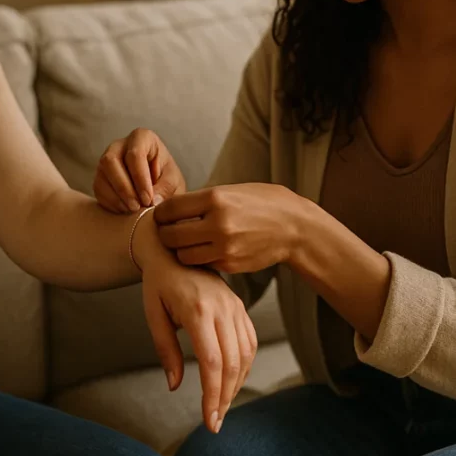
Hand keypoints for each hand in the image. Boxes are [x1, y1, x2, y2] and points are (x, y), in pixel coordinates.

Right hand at [94, 128, 186, 212]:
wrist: (156, 186)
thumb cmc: (166, 177)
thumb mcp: (173, 180)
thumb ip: (166, 188)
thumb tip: (153, 201)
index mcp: (142, 138)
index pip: (135, 154)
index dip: (140, 178)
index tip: (149, 199)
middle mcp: (119, 145)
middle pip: (111, 161)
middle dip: (124, 188)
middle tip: (137, 207)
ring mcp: (106, 160)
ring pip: (102, 176)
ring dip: (116, 197)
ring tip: (133, 211)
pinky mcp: (100, 176)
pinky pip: (98, 189)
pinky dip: (111, 203)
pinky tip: (125, 210)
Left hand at [136, 222, 256, 433]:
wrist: (174, 248)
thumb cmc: (159, 281)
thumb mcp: (153, 313)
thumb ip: (166, 350)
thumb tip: (176, 385)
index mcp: (197, 310)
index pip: (212, 362)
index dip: (213, 395)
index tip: (209, 420)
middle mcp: (222, 308)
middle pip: (232, 362)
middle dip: (225, 397)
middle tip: (215, 422)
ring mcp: (234, 306)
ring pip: (246, 354)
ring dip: (237, 384)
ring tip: (222, 406)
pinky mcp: (240, 307)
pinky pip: (250, 341)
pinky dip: (245, 365)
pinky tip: (233, 381)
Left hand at [154, 184, 310, 273]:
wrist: (294, 228)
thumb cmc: (263, 204)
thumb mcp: (232, 191)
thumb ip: (202, 200)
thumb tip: (171, 209)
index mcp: (215, 198)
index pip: (169, 209)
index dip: (161, 213)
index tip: (163, 215)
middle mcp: (217, 224)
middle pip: (169, 235)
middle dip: (165, 233)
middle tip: (170, 230)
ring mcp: (224, 248)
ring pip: (182, 255)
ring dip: (180, 249)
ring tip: (188, 242)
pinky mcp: (230, 265)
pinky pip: (202, 264)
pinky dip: (200, 259)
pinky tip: (206, 250)